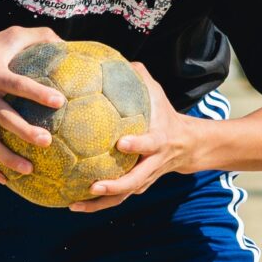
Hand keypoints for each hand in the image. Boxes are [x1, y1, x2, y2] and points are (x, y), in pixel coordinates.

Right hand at [0, 25, 67, 185]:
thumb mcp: (11, 35)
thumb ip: (39, 37)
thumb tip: (68, 43)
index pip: (17, 84)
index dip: (37, 93)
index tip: (59, 102)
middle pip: (2, 117)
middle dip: (24, 131)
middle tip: (47, 142)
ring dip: (6, 158)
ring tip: (30, 170)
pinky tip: (6, 181)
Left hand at [68, 64, 195, 213]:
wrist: (189, 146)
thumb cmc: (165, 115)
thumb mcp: (157, 94)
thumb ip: (137, 77)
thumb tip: (111, 56)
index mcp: (158, 140)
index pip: (149, 143)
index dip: (137, 144)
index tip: (121, 143)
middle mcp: (152, 163)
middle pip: (135, 181)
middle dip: (115, 186)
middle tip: (93, 187)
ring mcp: (145, 178)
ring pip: (123, 196)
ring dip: (100, 203)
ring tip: (74, 205)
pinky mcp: (137, 187)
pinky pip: (117, 199)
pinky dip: (96, 204)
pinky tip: (72, 203)